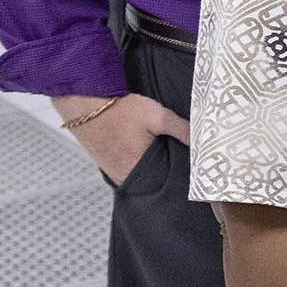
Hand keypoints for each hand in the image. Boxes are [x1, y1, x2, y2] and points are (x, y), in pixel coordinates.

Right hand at [53, 93, 187, 186]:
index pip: (164, 185)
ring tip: (157, 154)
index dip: (176, 179)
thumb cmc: (118, 109)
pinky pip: (124, 167)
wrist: (83, 101)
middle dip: (164, 174)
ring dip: (148, 168)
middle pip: (151, 182)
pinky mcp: (103, 161)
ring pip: (137, 175)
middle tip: (174, 161)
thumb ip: (182, 130)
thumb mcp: (158, 117)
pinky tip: (140, 150)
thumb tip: (203, 141)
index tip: (188, 174)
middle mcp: (122, 174)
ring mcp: (110, 169)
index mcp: (137, 170)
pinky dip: (134, 162)